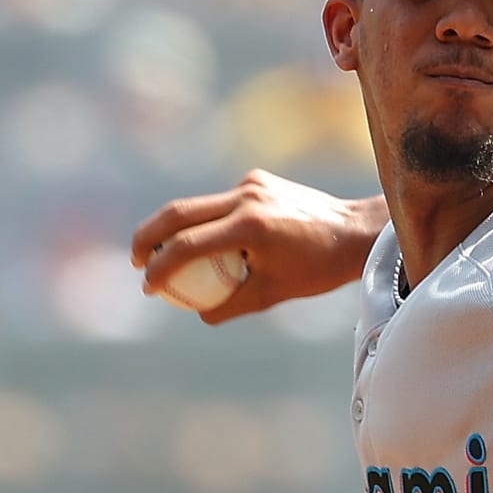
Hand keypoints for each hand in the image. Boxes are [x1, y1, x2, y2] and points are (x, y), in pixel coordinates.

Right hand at [131, 169, 389, 322]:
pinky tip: (215, 244)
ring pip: (197, 205)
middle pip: (177, 213)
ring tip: (165, 255)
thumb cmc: (318, 270)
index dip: (159, 268)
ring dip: (176, 228)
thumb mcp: (272, 295)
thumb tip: (195, 312)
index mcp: (250, 227)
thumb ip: (229, 304)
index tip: (147, 287)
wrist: (356, 232)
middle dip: (147, 236)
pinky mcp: (258, 180)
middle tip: (136, 261)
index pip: (186, 246)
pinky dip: (208, 222)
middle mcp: (246, 198)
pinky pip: (221, 203)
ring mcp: (252, 184)